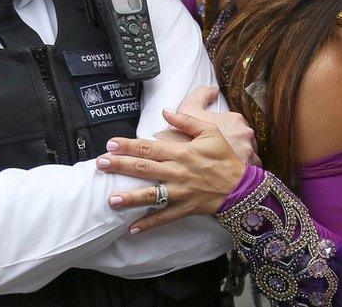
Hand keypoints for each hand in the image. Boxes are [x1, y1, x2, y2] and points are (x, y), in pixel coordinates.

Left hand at [98, 109, 246, 233]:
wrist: (241, 186)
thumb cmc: (224, 157)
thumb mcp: (210, 131)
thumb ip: (186, 121)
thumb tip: (165, 111)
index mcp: (181, 152)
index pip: (149, 147)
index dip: (129, 145)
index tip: (111, 144)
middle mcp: (177, 172)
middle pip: (144, 168)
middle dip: (120, 166)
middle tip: (100, 164)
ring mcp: (180, 192)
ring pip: (151, 195)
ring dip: (130, 198)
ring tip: (111, 199)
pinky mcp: (184, 208)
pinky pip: (164, 217)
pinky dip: (148, 224)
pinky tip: (131, 229)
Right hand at [176, 85, 259, 165]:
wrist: (193, 166)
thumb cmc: (189, 137)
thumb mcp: (188, 109)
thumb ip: (200, 96)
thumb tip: (214, 89)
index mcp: (235, 119)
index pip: (234, 122)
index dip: (225, 129)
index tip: (218, 138)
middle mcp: (246, 133)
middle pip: (242, 137)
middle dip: (234, 143)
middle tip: (220, 151)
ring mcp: (250, 151)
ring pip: (248, 151)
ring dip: (240, 155)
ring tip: (225, 162)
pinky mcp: (250, 167)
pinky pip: (251, 166)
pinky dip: (244, 168)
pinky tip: (231, 170)